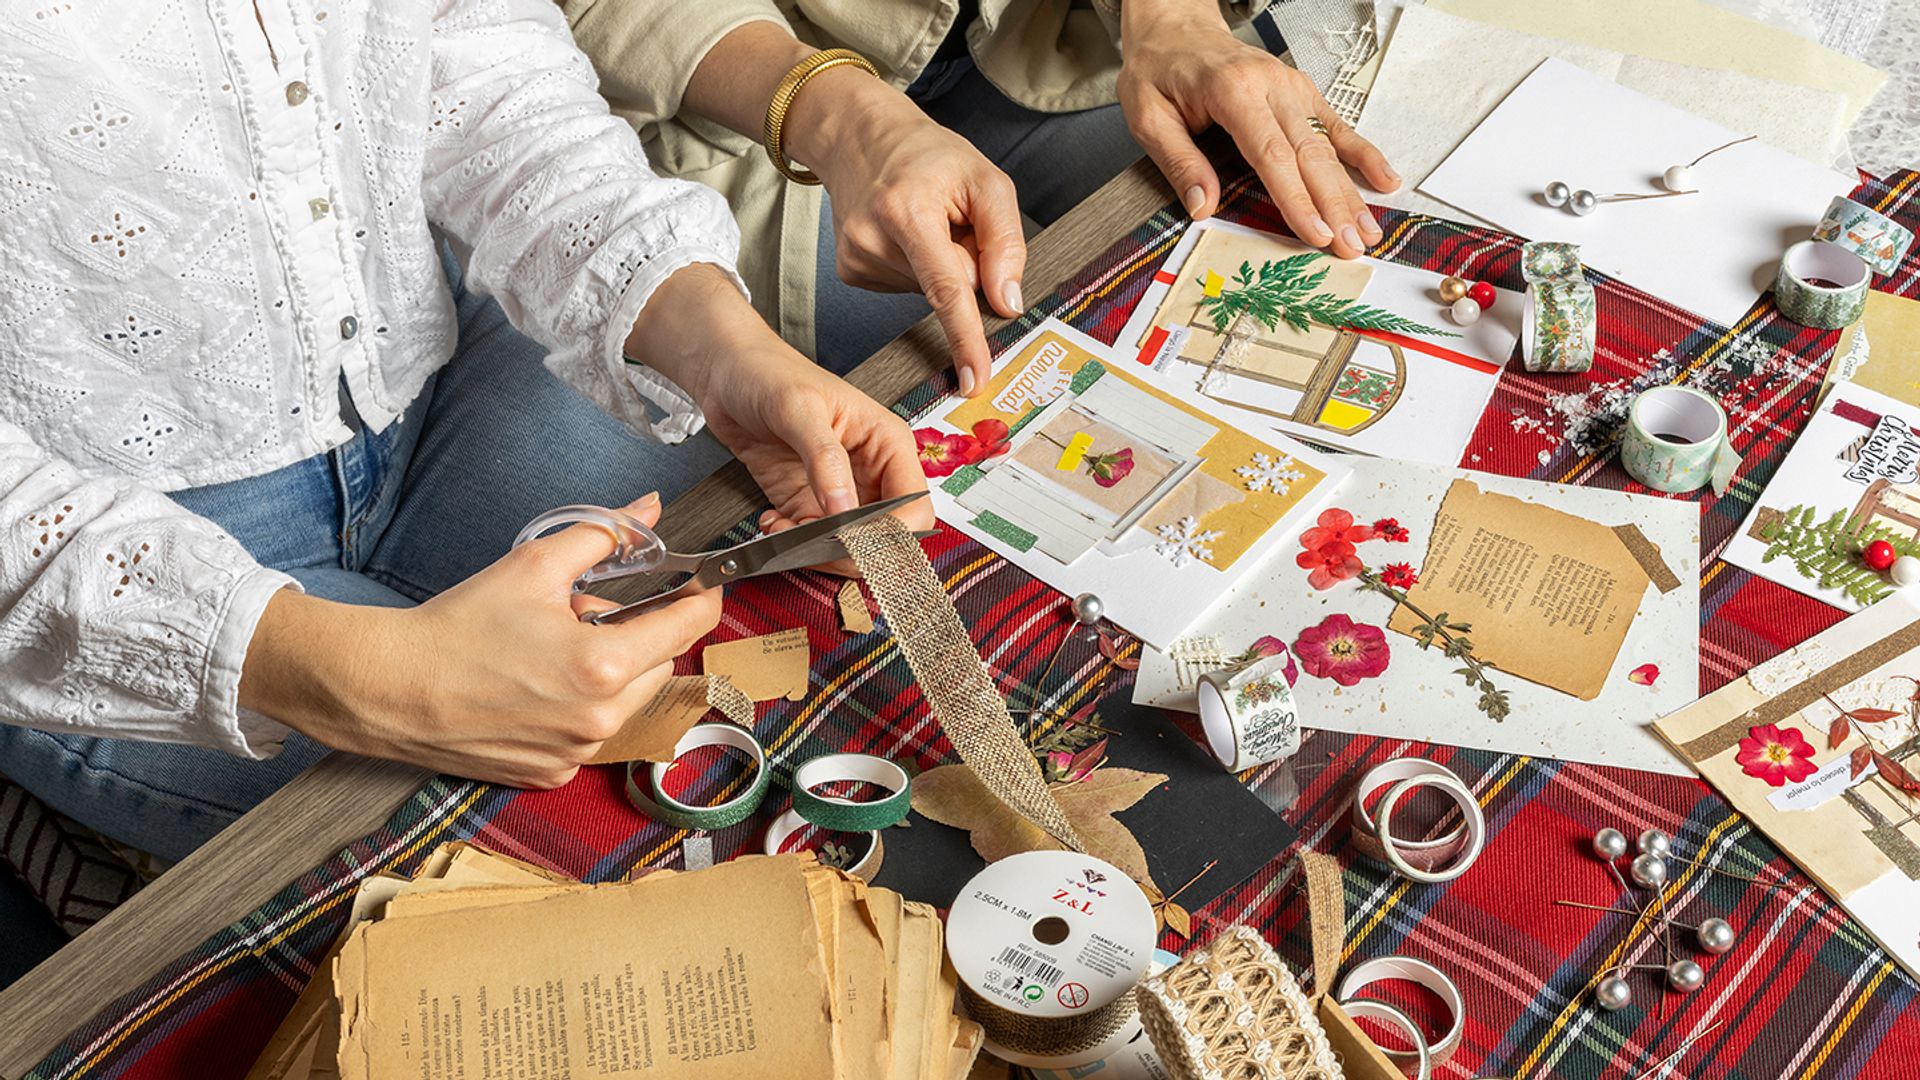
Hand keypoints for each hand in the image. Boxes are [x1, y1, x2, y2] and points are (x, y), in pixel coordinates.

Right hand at [240, 494, 722, 787]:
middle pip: (662, 663)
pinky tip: (536, 690)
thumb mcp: (533, 566)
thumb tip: (647, 508)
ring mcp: (578, 754)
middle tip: (589, 613)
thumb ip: (603, 534)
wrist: (391, 689)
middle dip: (640, 634)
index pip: (690, 625)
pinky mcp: (553, 775)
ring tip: (556, 653)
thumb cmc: (459, 625)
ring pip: (630, 702)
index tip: (701, 581)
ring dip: (614, 674)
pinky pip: (592, 735)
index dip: (702, 595)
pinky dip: (581, 710)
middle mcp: (601, 719)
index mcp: (605, 665)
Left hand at [630, 264, 931, 548]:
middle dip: (851, 549)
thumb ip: (824, 460)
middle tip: (811, 544)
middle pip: (887, 536)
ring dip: (818, 551)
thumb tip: (844, 510)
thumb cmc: (768, 373)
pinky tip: (772, 522)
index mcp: (888, 444)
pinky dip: (793, 544)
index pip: (913, 507)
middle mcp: (873, 472)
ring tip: (783, 529)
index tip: (851, 540)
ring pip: (850, 546)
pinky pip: (814, 541)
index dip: (890, 534)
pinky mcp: (809, 503)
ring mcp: (841, 492)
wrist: (726, 373)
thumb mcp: (798, 409)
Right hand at [794, 69, 1025, 396]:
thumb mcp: (985, 179)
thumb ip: (1005, 241)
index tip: (973, 381)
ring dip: (938, 264)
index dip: (964, 338)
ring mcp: (855, 259)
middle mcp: (872, 239)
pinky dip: (915, 268)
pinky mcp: (850, 272)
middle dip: (964, 263)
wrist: (861, 138)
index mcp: (907, 211)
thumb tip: (1007, 302)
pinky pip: (905, 288)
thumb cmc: (928, 156)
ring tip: (922, 221)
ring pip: (926, 292)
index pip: (946, 288)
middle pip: (947, 288)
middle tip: (950, 219)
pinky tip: (903, 236)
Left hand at [1118, 3, 1399, 257]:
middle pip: (1310, 153)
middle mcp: (1271, 85)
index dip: (1297, 198)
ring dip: (1351, 190)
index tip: (1317, 234)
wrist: (1175, 30)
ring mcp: (1291, 87)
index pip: (1272, 154)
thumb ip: (1179, 162)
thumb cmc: (1159, 72)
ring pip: (1328, 145)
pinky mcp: (1301, 92)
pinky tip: (1385, 179)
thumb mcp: (1149, 117)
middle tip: (1353, 247)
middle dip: (1335, 204)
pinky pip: (1337, 125)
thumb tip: (1203, 208)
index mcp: (1233, 91)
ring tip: (1370, 230)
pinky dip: (1362, 153)